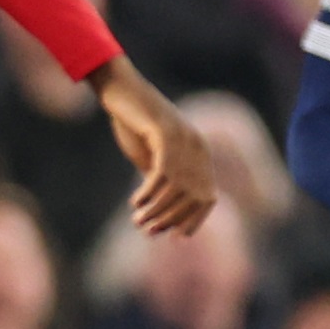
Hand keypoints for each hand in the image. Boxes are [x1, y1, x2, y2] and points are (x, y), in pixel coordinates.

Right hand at [94, 57, 215, 236]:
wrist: (121, 90)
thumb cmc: (134, 122)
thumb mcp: (150, 155)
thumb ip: (160, 178)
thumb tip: (160, 207)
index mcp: (199, 155)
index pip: (208, 197)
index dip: (194, 220)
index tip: (174, 238)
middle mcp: (198, 148)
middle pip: (194, 196)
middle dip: (172, 219)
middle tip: (148, 232)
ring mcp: (184, 139)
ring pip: (178, 187)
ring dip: (158, 209)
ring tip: (138, 221)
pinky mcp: (165, 133)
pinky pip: (163, 172)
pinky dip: (150, 191)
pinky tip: (135, 202)